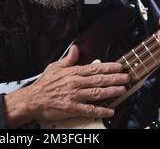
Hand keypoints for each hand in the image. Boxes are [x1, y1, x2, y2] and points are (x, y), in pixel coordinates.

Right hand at [4, 45, 128, 126]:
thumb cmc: (44, 84)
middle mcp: (75, 83)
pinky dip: (101, 110)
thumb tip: (76, 49)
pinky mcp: (72, 108)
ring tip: (122, 90)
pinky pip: (89, 110)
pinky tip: (110, 110)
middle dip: (115, 78)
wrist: (32, 100)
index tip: (120, 66)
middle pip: (99, 80)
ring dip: (111, 91)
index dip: (109, 67)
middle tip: (127, 77)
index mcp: (72, 72)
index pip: (94, 68)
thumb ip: (68, 59)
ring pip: (97, 93)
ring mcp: (74, 96)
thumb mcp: (54, 67)